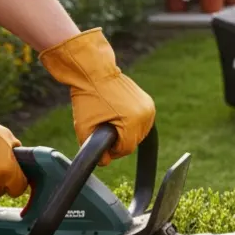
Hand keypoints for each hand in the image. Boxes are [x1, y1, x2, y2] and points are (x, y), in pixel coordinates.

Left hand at [39, 28, 154, 165]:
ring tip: (111, 120)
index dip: (112, 149)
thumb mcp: (84, 127)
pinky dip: (131, 122)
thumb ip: (94, 149)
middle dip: (119, 139)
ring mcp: (149, 107)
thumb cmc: (88, 98)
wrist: (94, 72)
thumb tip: (105, 162)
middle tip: (104, 129)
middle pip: (135, 141)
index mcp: (133, 122)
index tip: (101, 141)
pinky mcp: (148, 102)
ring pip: (140, 132)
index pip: (126, 148)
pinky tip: (118, 114)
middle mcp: (146, 115)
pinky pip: (142, 121)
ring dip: (126, 131)